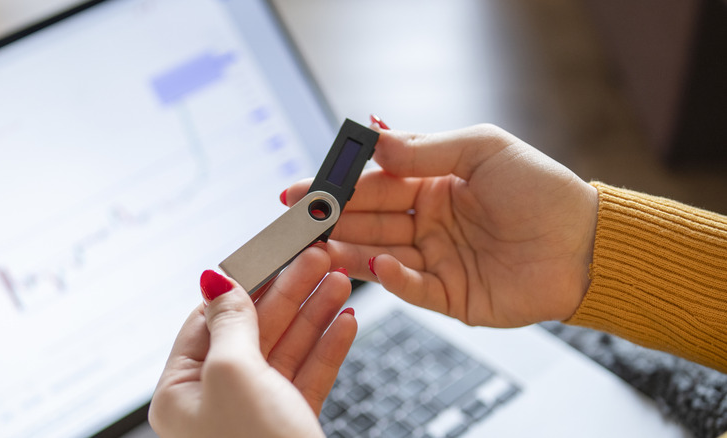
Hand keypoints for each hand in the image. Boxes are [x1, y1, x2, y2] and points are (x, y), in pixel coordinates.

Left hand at [149, 247, 356, 437]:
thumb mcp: (233, 374)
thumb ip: (229, 322)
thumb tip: (213, 280)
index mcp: (182, 392)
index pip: (211, 320)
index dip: (246, 282)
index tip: (274, 251)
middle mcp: (215, 403)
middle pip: (255, 331)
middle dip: (291, 292)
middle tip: (319, 257)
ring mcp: (255, 415)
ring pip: (287, 351)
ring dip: (315, 314)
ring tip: (340, 281)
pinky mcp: (289, 426)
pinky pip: (308, 378)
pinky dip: (328, 348)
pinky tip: (345, 322)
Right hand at [284, 124, 596, 326]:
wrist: (586, 244)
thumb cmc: (540, 188)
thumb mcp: (482, 148)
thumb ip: (427, 147)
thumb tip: (374, 139)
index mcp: (434, 184)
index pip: (376, 183)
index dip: (341, 185)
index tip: (308, 186)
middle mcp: (429, 222)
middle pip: (370, 220)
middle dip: (334, 219)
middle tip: (300, 220)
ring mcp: (437, 259)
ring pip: (381, 254)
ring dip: (349, 250)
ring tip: (318, 246)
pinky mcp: (450, 296)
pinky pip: (413, 287)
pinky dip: (393, 277)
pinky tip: (378, 264)